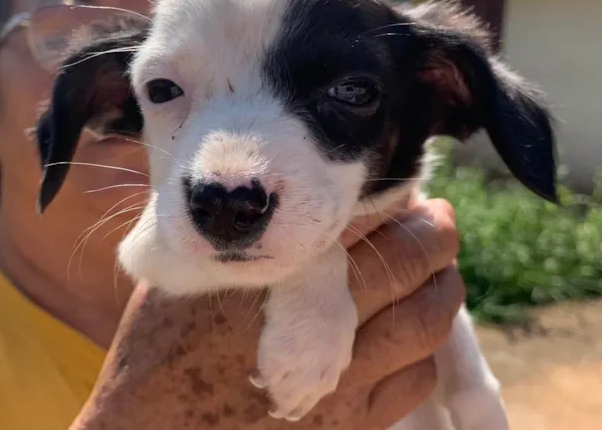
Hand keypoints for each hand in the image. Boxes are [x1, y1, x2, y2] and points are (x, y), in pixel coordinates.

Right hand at [70, 199, 462, 429]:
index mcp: (271, 277)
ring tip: (438, 271)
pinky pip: (414, 380)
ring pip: (423, 325)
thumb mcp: (186, 276)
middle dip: (434, 237)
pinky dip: (423, 349)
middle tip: (439, 221)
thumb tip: (292, 204)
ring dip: (441, 289)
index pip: (359, 224)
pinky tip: (409, 334)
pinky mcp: (349, 427)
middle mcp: (312, 326)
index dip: (396, 205)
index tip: (409, 194)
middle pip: (404, 268)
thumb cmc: (160, 349)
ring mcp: (338, 383)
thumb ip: (242, 241)